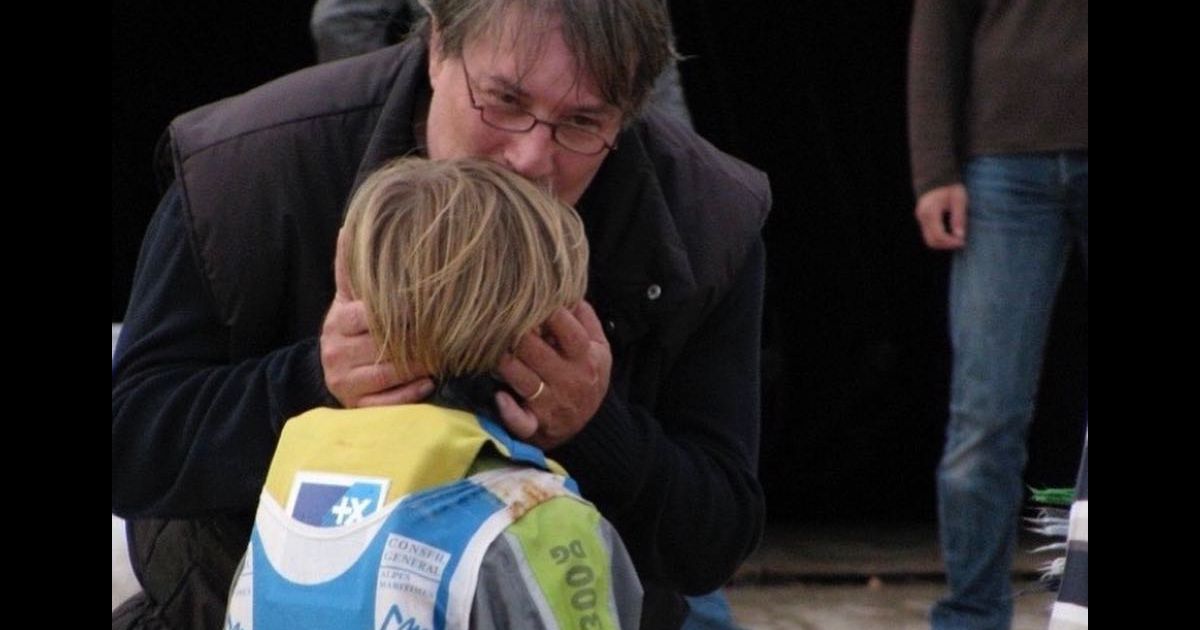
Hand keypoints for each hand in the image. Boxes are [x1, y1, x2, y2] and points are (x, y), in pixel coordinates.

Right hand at [320, 229, 432, 406]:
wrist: (330, 371)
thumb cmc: (351, 329)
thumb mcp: (348, 299)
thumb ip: (351, 269)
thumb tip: (348, 228)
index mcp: (338, 322)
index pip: (369, 314)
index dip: (401, 312)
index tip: (429, 308)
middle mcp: (337, 353)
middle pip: (384, 344)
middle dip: (418, 339)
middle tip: (450, 333)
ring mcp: (345, 382)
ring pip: (388, 373)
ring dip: (420, 365)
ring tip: (444, 357)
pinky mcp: (356, 408)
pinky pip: (387, 403)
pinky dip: (411, 394)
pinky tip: (429, 384)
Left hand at [495, 301, 611, 449]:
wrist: (590, 428)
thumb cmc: (588, 378)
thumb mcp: (599, 350)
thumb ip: (587, 320)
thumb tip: (570, 292)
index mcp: (585, 358)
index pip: (568, 330)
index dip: (548, 312)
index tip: (531, 301)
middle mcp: (569, 380)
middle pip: (535, 350)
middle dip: (516, 334)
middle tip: (499, 320)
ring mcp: (551, 404)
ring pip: (523, 379)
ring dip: (504, 362)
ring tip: (491, 348)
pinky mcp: (536, 425)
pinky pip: (521, 421)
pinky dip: (509, 411)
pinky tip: (500, 397)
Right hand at [914, 183, 967, 249]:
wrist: (936, 175)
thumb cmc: (949, 186)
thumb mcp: (959, 200)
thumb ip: (959, 218)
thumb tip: (960, 236)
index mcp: (930, 213)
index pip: (939, 236)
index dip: (951, 242)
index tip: (963, 241)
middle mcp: (922, 217)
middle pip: (931, 241)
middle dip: (946, 245)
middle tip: (960, 242)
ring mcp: (920, 218)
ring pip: (929, 239)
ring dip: (943, 242)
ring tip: (956, 238)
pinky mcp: (921, 218)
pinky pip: (929, 233)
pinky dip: (939, 237)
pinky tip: (950, 233)